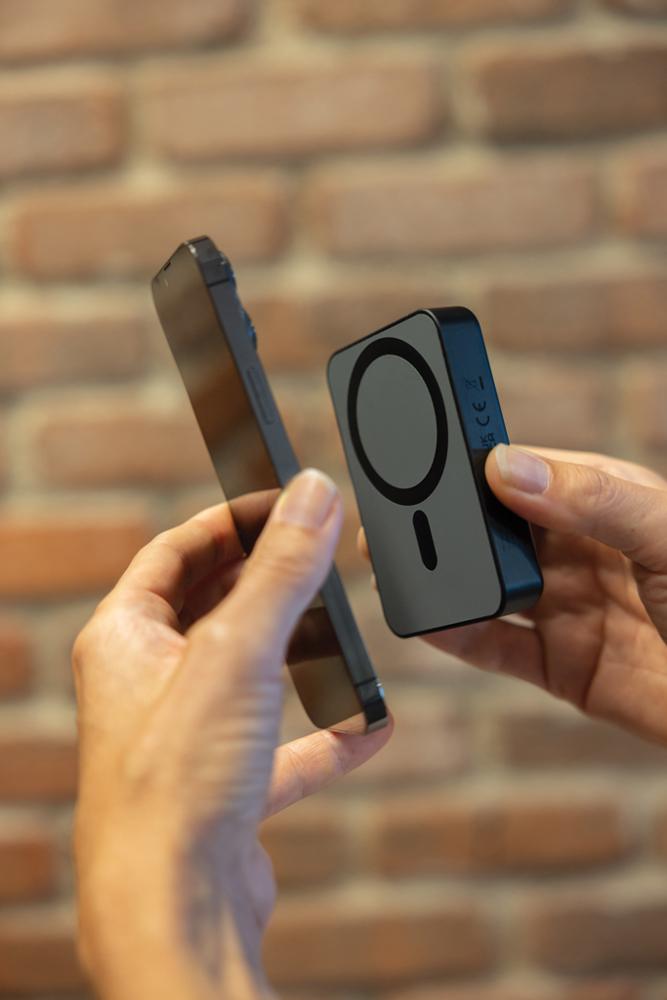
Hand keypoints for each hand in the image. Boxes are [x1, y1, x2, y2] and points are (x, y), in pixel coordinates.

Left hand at [73, 470, 391, 999]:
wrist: (175, 906)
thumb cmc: (175, 780)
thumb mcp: (239, 650)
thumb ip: (281, 571)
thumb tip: (313, 495)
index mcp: (124, 639)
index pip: (173, 552)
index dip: (227, 521)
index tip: (281, 502)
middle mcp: (146, 685)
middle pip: (208, 608)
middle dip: (263, 580)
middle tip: (317, 556)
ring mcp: (183, 739)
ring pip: (244, 676)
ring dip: (292, 653)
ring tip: (337, 629)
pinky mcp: (220, 790)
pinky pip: (278, 750)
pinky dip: (321, 734)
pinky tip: (368, 725)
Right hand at [361, 445, 666, 745]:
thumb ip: (595, 499)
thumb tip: (505, 468)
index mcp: (606, 501)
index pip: (526, 472)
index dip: (475, 464)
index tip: (422, 454)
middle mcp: (580, 550)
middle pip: (497, 531)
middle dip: (446, 525)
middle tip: (390, 518)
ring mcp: (569, 609)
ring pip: (490, 588)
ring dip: (446, 580)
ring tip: (397, 570)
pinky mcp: (563, 667)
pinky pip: (499, 648)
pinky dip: (461, 637)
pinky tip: (432, 625)